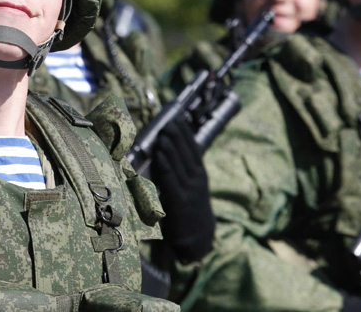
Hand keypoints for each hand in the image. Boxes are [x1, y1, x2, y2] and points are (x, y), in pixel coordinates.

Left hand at [151, 119, 215, 262]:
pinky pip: (171, 179)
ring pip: (178, 163)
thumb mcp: (191, 189)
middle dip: (176, 136)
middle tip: (168, 121)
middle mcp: (197, 181)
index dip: (185, 134)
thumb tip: (168, 150)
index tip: (177, 119)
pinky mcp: (179, 202)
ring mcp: (189, 191)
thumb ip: (182, 172)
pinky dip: (165, 165)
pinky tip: (160, 154)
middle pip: (186, 153)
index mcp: (200, 176)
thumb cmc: (189, 211)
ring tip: (163, 132)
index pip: (193, 149)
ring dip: (170, 146)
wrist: (197, 241)